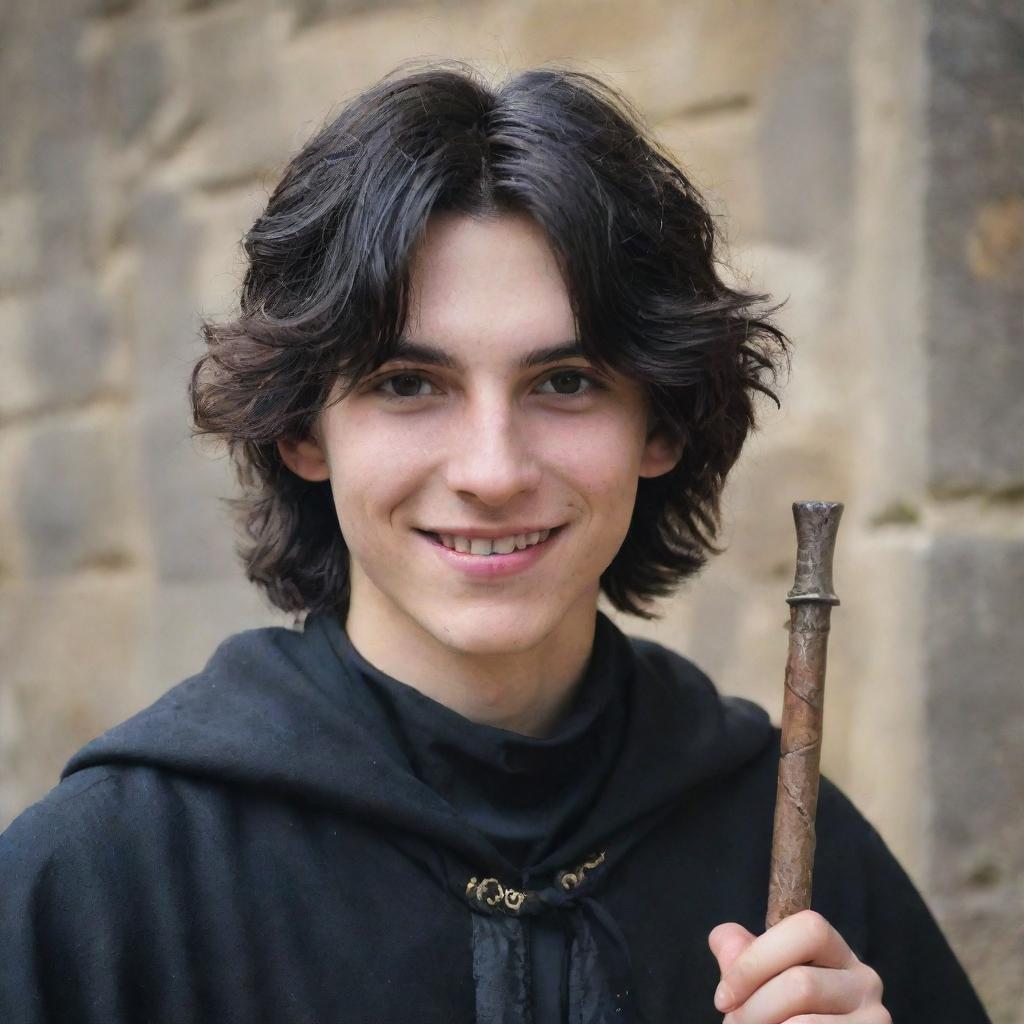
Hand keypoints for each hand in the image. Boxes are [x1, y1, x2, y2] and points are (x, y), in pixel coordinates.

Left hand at [707, 910, 889, 1022]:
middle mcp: (864, 980)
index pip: (808, 930)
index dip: (758, 960)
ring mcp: (874, 1018)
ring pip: (806, 1021)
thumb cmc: (782, 1016)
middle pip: (801, 983)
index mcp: (836, 951)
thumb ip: (742, 956)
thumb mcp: (761, 981)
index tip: (723, 996)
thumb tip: (723, 938)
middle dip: (754, 1008)